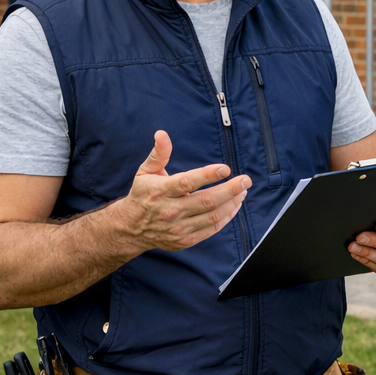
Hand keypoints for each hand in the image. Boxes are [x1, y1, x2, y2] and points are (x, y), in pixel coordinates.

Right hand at [112, 131, 251, 254]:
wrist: (130, 229)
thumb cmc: (142, 195)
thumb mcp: (145, 172)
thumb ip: (159, 153)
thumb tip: (162, 134)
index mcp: (160, 190)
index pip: (187, 182)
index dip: (207, 175)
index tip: (225, 168)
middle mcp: (170, 210)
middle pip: (206, 201)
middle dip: (230, 190)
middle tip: (246, 180)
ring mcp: (178, 228)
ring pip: (212, 216)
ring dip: (232, 203)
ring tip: (243, 191)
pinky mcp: (184, 240)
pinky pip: (211, 230)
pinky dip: (226, 218)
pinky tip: (235, 206)